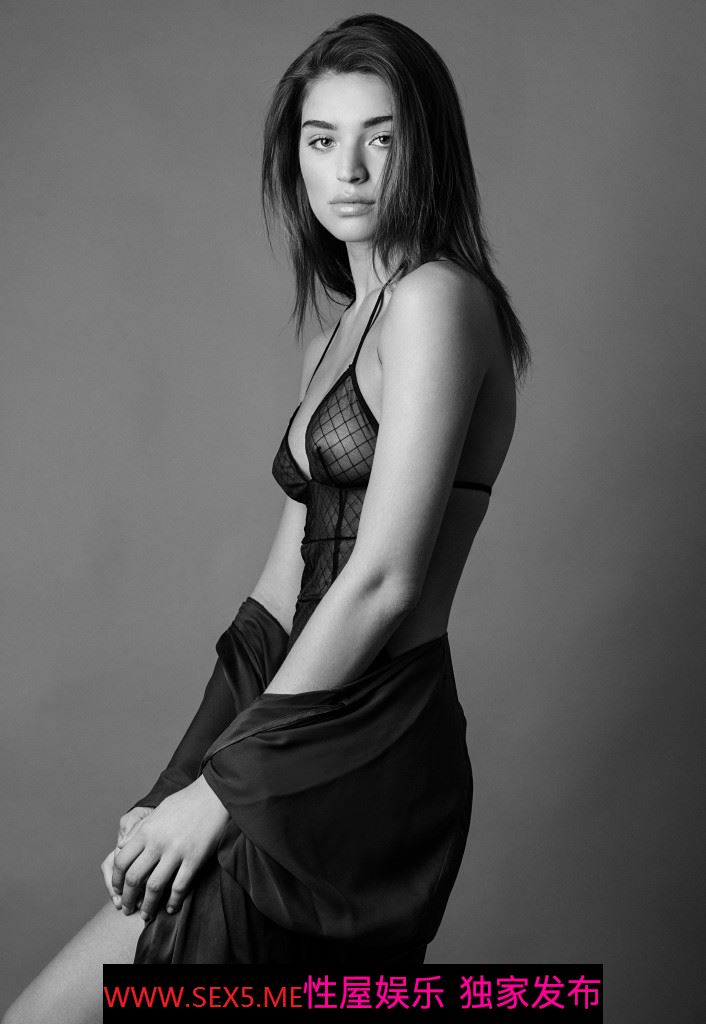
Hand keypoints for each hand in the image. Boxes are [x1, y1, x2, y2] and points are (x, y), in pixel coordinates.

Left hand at [111, 776, 228, 920]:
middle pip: (133, 878)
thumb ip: (140, 830)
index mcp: (146, 830)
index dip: (116, 880)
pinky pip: (179, 886)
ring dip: (148, 905)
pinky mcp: (195, 858)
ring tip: (146, 915)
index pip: (120, 861)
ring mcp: (176, 851)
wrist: (215, 794)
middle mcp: (157, 842)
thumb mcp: (157, 812)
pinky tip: (171, 907)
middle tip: (128, 908)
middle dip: (128, 898)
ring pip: (154, 887)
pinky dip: (173, 900)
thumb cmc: (186, 801)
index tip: (118, 890)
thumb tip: (123, 847)